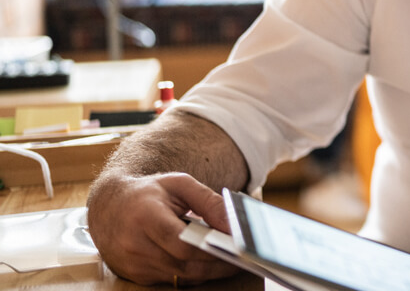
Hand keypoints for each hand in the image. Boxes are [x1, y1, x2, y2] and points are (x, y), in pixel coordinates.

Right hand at [86, 171, 238, 284]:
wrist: (109, 206)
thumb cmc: (148, 192)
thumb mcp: (180, 184)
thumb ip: (209, 201)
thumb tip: (233, 224)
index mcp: (145, 217)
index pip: (182, 243)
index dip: (212, 248)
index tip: (238, 247)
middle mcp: (134, 245)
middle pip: (185, 264)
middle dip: (218, 264)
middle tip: (245, 258)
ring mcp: (133, 264)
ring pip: (180, 276)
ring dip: (209, 271)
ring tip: (233, 260)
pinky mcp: (135, 275)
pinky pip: (172, 280)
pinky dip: (193, 273)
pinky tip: (209, 264)